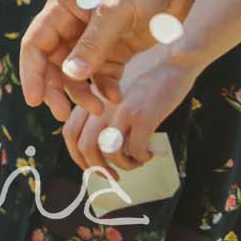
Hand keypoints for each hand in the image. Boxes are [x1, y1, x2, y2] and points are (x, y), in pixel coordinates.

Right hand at [20, 0, 232, 118]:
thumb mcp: (115, 11)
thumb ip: (93, 44)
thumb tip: (69, 75)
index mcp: (62, 10)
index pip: (35, 44)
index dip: (31, 73)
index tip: (35, 100)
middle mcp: (73, 27)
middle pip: (53, 64)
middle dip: (56, 89)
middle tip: (63, 113)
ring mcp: (95, 40)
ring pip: (77, 74)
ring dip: (82, 93)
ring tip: (98, 108)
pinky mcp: (117, 50)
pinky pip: (103, 76)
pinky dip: (105, 89)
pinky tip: (115, 97)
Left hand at [60, 39, 197, 176]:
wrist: (171, 64)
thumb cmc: (145, 86)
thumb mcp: (116, 98)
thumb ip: (105, 117)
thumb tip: (104, 153)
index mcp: (91, 101)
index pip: (70, 134)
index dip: (78, 157)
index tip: (94, 169)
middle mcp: (100, 106)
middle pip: (85, 146)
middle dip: (97, 169)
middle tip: (114, 177)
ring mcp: (120, 110)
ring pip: (109, 151)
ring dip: (124, 165)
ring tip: (136, 162)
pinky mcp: (142, 115)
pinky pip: (135, 149)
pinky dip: (142, 158)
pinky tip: (151, 152)